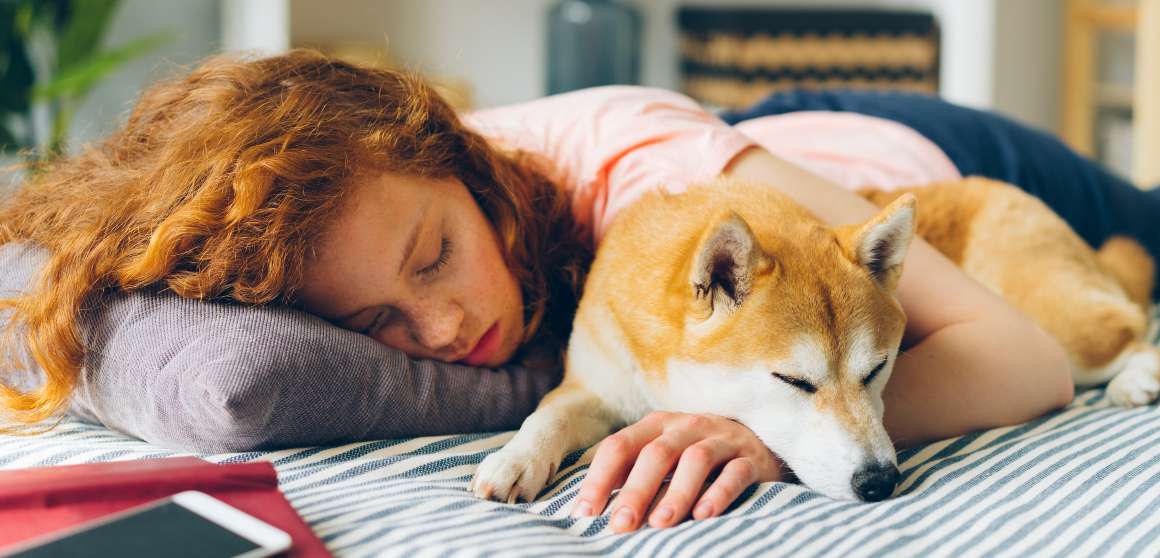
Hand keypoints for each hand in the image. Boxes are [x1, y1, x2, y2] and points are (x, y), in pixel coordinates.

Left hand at [570, 411, 782, 531]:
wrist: (757, 443)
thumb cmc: (694, 456)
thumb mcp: (661, 455)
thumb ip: (630, 474)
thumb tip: (588, 510)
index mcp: (655, 425)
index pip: (619, 446)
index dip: (599, 478)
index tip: (585, 514)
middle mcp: (686, 426)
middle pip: (656, 454)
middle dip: (636, 490)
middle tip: (621, 525)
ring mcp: (721, 440)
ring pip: (696, 460)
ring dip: (676, 493)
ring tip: (660, 524)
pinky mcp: (750, 458)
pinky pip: (735, 473)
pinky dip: (719, 493)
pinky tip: (704, 516)